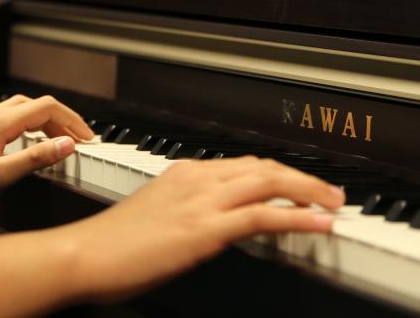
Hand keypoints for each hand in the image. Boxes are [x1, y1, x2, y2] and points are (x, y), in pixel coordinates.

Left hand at [0, 94, 93, 211]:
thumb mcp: (1, 176)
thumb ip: (36, 158)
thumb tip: (66, 144)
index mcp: (0, 122)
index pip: (47, 107)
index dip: (72, 120)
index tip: (87, 138)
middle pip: (36, 105)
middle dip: (61, 119)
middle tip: (78, 140)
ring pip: (21, 110)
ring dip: (44, 121)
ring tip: (58, 140)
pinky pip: (8, 119)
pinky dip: (27, 125)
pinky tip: (26, 142)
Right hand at [61, 156, 345, 301]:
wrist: (84, 254)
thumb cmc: (113, 246)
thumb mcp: (157, 218)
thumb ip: (188, 214)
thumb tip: (215, 227)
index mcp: (184, 173)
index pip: (244, 165)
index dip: (279, 174)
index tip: (301, 185)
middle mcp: (197, 178)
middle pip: (264, 166)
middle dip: (303, 177)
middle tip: (331, 192)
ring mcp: (202, 201)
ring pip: (269, 182)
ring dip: (309, 190)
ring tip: (334, 202)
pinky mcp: (205, 228)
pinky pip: (263, 215)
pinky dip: (297, 215)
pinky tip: (318, 220)